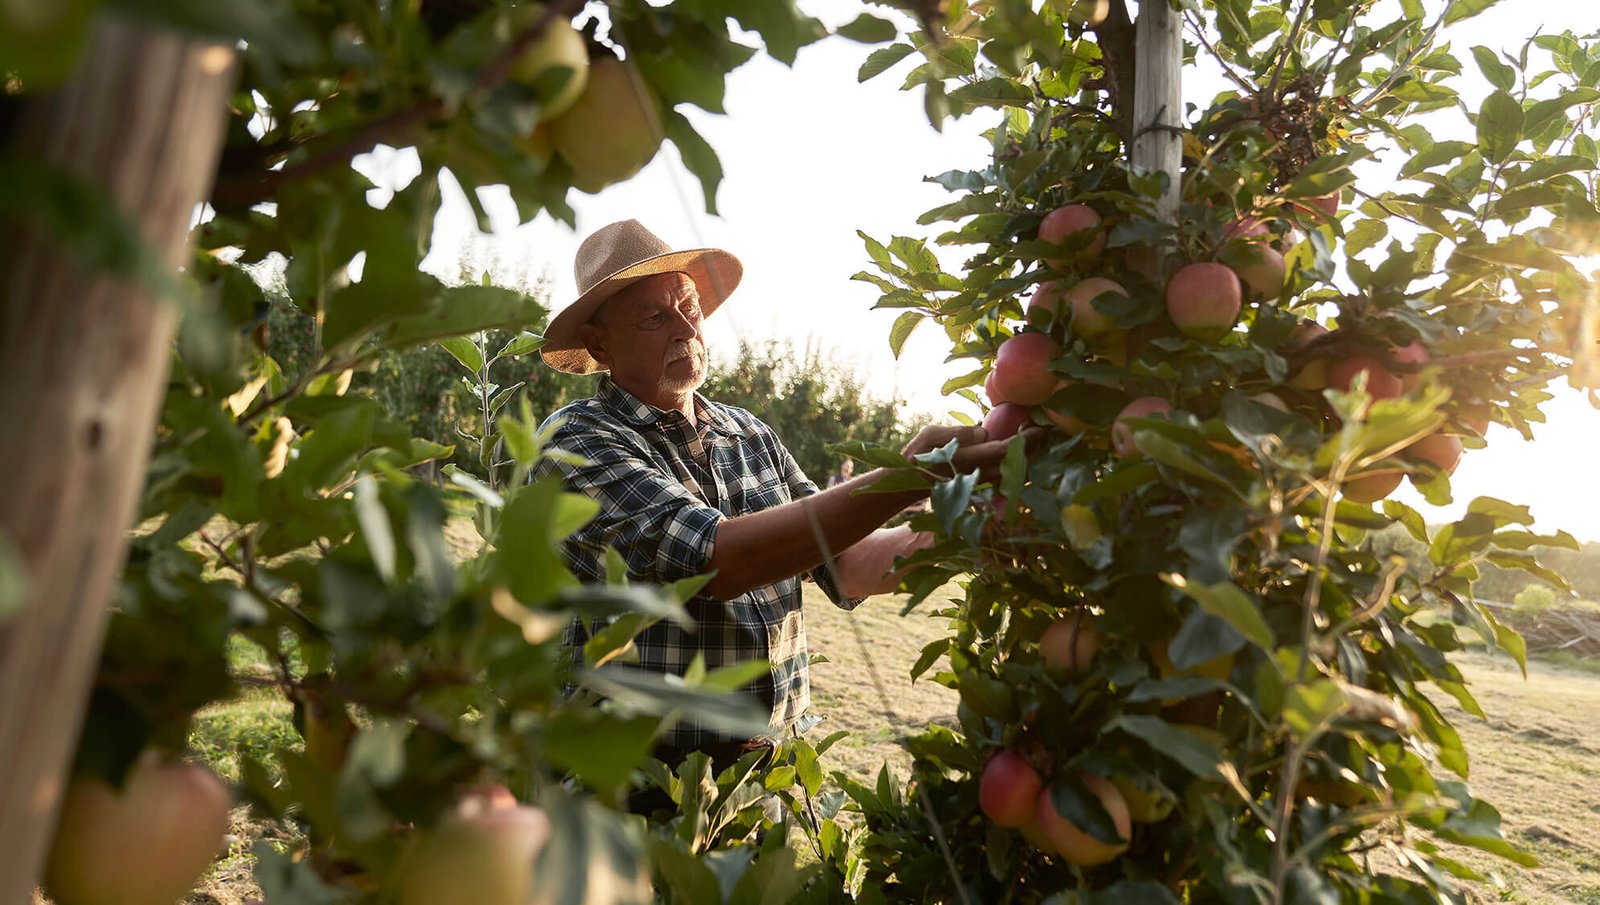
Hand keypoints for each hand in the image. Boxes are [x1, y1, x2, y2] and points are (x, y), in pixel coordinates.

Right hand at [901, 424, 1040, 482]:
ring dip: (1029, 459)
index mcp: (966, 458)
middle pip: (1014, 465)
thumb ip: (957, 433)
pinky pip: (1006, 476)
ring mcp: (980, 482)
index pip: (1001, 450)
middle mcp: (977, 473)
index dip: (1022, 441)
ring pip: (1012, 473)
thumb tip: (983, 431)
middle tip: (1047, 434)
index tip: (1038, 428)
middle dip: (1033, 450)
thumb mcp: (930, 436)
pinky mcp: (980, 484)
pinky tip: (1028, 455)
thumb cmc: (917, 455)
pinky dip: (1019, 466)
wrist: (909, 483)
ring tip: (1042, 443)